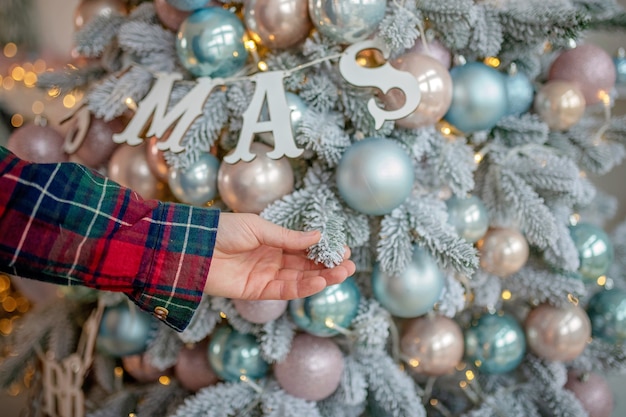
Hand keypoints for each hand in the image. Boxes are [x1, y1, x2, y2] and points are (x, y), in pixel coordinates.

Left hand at [204, 213, 355, 299]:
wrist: (193, 249)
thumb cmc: (223, 231)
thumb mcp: (259, 227)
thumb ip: (288, 237)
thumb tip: (318, 237)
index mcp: (271, 240)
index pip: (303, 246)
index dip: (323, 249)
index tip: (343, 249)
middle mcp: (271, 258)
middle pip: (305, 264)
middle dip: (328, 265)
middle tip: (350, 265)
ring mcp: (265, 275)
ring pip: (299, 278)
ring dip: (322, 277)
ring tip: (342, 273)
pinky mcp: (257, 291)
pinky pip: (284, 291)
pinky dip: (303, 288)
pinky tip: (320, 282)